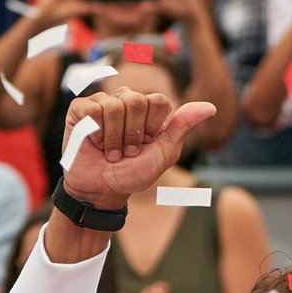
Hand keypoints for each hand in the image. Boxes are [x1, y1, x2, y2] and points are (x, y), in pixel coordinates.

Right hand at [60, 87, 214, 207]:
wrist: (102, 191)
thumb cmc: (133, 174)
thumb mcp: (164, 153)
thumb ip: (183, 126)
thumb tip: (211, 106)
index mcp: (148, 110)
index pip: (158, 101)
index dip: (153, 127)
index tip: (147, 145)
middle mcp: (126, 101)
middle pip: (137, 101)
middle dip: (133, 135)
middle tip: (127, 152)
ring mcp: (103, 103)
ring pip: (115, 106)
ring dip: (114, 139)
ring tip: (111, 152)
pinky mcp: (80, 109)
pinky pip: (92, 109)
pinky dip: (95, 133)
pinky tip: (94, 143)